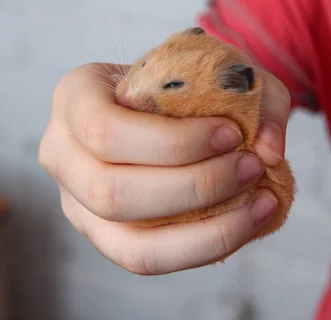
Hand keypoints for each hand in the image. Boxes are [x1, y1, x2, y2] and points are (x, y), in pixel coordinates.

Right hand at [39, 62, 290, 274]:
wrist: (164, 105)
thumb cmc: (183, 83)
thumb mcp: (222, 69)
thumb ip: (257, 97)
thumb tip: (269, 152)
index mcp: (74, 97)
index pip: (104, 130)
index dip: (173, 142)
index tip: (232, 133)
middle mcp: (61, 153)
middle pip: (112, 193)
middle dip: (195, 186)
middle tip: (251, 166)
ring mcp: (76, 202)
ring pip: (128, 243)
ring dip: (205, 230)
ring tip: (259, 199)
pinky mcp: (103, 236)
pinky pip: (147, 261)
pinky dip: (203, 248)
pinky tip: (247, 222)